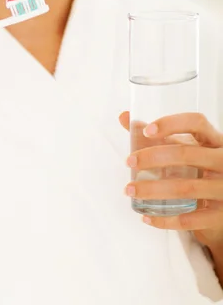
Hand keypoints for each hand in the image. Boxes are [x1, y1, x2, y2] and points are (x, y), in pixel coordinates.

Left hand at [120, 111, 222, 250]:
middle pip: (186, 154)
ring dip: (152, 189)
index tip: (147, 130)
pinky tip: (147, 217)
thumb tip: (124, 117)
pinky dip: (166, 219)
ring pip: (186, 188)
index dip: (171, 124)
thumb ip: (157, 134)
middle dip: (152, 157)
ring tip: (130, 189)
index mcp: (214, 140)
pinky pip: (191, 219)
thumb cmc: (199, 169)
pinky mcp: (221, 215)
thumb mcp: (186, 148)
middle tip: (129, 161)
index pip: (196, 122)